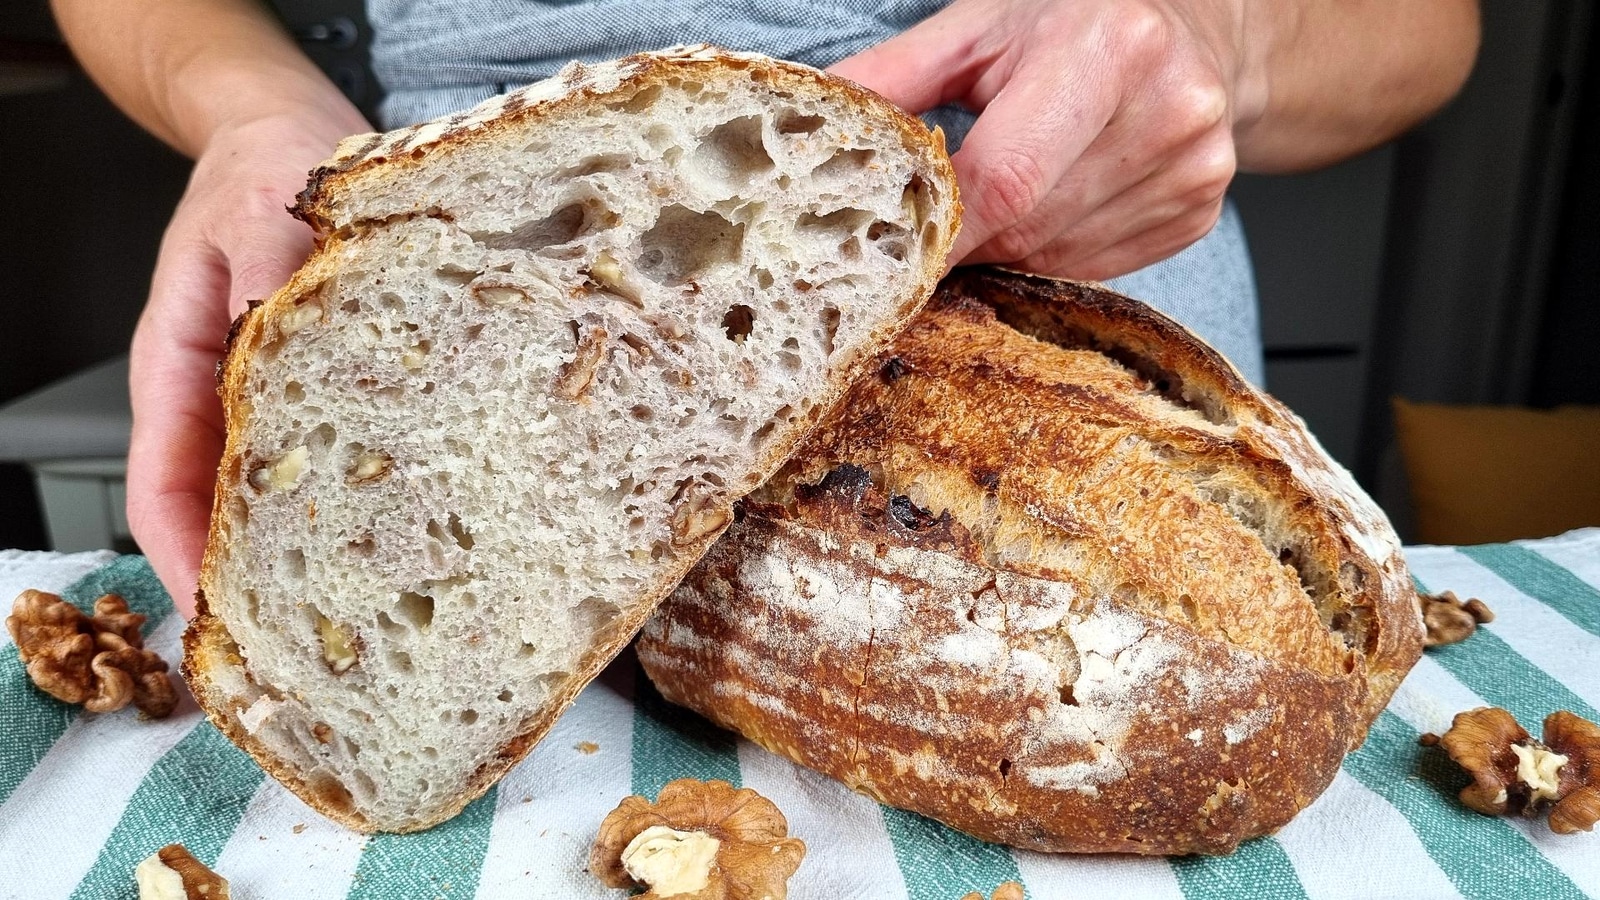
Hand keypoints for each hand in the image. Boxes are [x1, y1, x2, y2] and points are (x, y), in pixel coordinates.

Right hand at [127, 114, 355, 615]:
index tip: (222, 621)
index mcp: (182, 364)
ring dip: (309, 558)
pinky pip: (338, 463)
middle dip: (256, 587)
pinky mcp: (336, 391)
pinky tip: (408, 536)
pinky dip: (359, 505)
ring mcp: (279, 398)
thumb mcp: (261, 202)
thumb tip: (270, 329)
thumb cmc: (271, 160)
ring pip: (282, 497)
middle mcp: (228, 395)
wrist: (299, 128)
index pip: (164, 487)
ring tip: (365, 621)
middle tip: (306, 655)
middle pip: (226, 513)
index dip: (186, 562)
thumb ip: (263, 265)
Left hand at [832, 0, 1260, 280]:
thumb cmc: (1069, 18)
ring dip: (1006, 247)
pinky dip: (1050, 250)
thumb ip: (895, 76)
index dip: (941, 228)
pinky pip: (1093, 266)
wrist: (1192, 25)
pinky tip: (1048, 203)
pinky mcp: (1198, 211)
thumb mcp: (980, 27)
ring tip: (995, 201)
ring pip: (1056, 256)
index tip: (889, 254)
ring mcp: (1191, 168)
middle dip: (966, 238)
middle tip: (930, 224)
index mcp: (1109, 48)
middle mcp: (1166, 110)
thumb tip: (818, 119)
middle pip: (1028, 227)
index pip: (1005, 177)